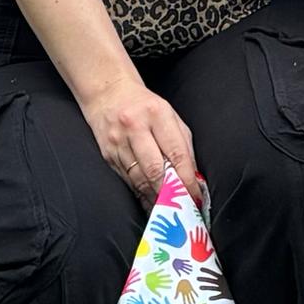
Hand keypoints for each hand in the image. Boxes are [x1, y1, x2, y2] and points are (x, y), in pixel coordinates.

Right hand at [82, 78, 199, 202]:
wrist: (108, 93)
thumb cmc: (144, 105)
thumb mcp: (170, 115)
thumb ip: (183, 144)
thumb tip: (194, 175)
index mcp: (157, 114)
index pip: (176, 153)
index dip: (187, 179)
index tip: (195, 195)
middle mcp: (135, 127)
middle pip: (155, 169)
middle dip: (170, 193)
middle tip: (182, 207)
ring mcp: (118, 142)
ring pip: (139, 179)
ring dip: (156, 198)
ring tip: (169, 209)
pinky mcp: (108, 155)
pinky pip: (127, 180)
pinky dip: (141, 194)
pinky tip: (151, 202)